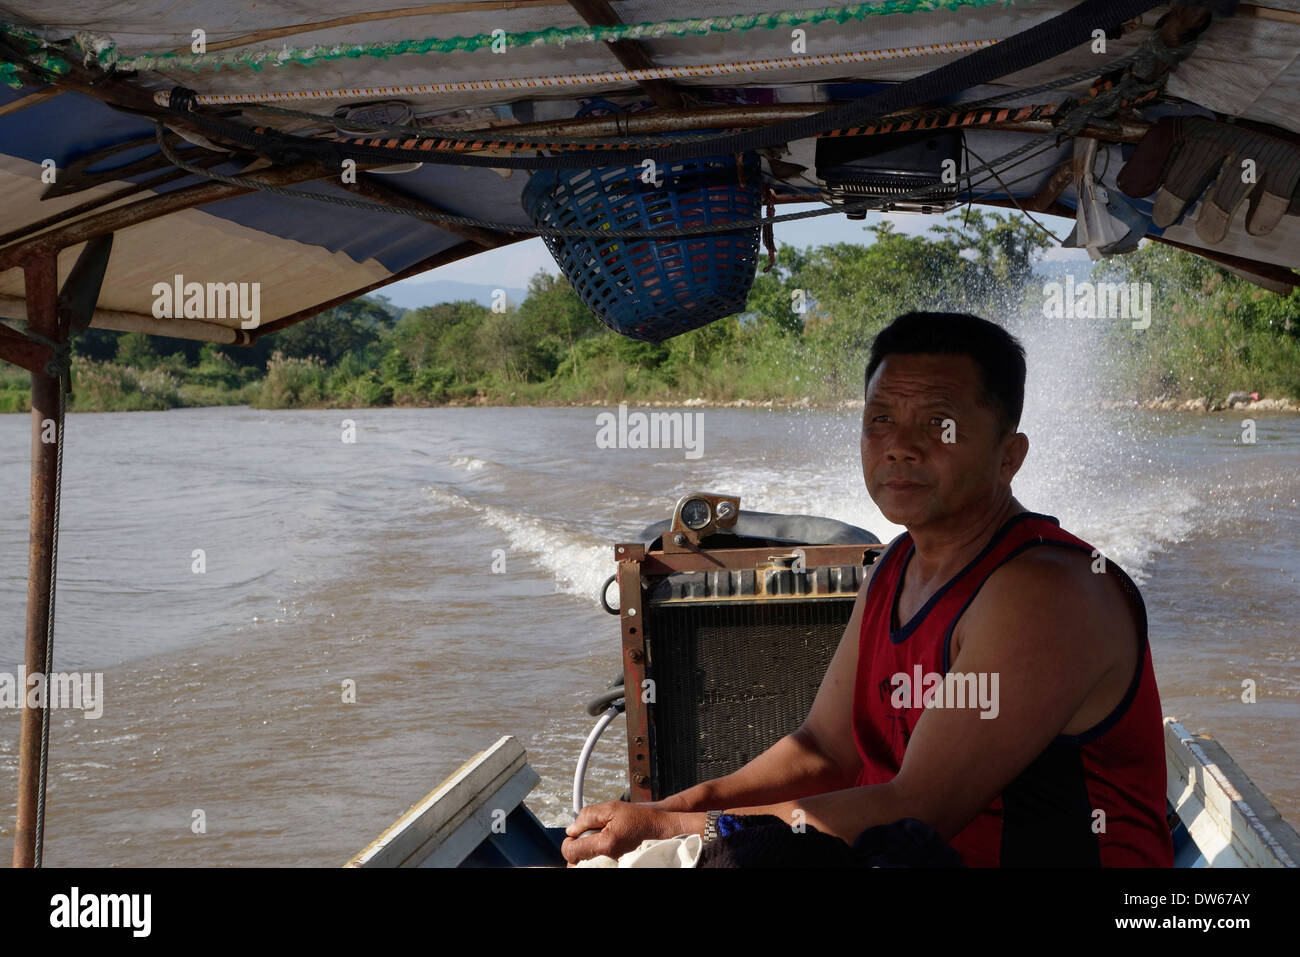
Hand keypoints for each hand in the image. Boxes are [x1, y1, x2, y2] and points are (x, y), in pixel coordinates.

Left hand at [561, 801, 688, 865]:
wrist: (653, 827)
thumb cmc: (635, 817)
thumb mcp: (610, 808)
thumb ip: (587, 817)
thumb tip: (572, 830)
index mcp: (604, 844)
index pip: (572, 852)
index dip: (568, 843)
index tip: (573, 835)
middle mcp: (607, 858)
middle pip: (576, 863)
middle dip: (576, 849)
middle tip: (583, 838)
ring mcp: (612, 863)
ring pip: (585, 865)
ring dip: (584, 854)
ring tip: (593, 841)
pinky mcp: (615, 865)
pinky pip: (595, 864)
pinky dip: (593, 857)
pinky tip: (599, 846)